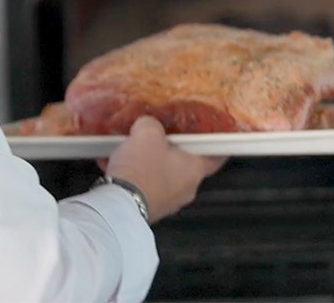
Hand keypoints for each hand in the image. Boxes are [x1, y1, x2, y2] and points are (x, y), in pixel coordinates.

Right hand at [102, 116, 226, 223]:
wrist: (118, 206)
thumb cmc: (141, 168)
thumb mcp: (147, 133)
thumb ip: (151, 124)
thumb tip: (147, 126)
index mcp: (195, 170)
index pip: (216, 156)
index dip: (216, 144)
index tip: (216, 135)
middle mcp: (186, 189)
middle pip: (184, 164)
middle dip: (171, 150)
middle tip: (158, 135)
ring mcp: (168, 202)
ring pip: (162, 175)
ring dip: (150, 163)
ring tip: (131, 149)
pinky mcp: (148, 209)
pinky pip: (145, 186)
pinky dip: (134, 176)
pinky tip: (117, 164)